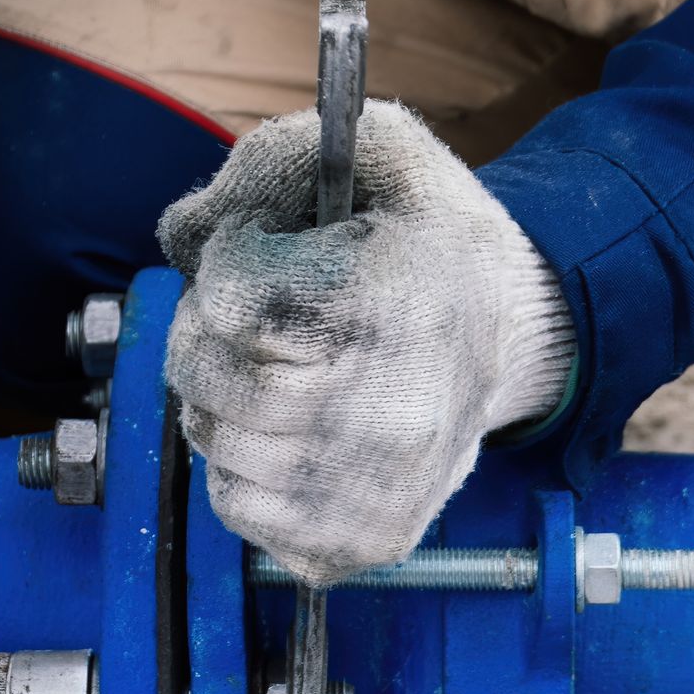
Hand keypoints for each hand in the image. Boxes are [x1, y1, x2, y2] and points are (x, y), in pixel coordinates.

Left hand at [160, 101, 574, 585]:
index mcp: (392, 305)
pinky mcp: (366, 540)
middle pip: (210, 378)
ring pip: (215, 444)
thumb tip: (180, 238)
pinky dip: (240, 463)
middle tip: (239, 318)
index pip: (230, 297)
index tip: (257, 250)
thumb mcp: (378, 153)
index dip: (227, 259)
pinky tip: (288, 427)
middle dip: (202, 334)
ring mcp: (376, 489)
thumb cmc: (428, 243)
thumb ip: (270, 161)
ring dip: (216, 400)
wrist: (513, 338)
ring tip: (268, 368)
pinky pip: (238, 507)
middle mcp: (390, 412)